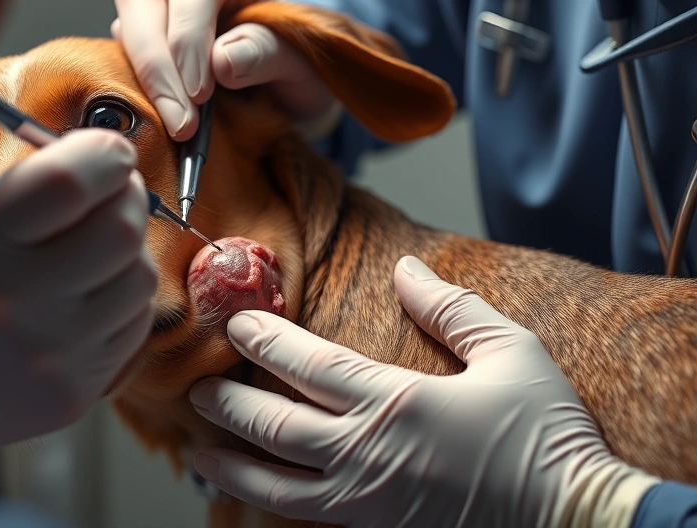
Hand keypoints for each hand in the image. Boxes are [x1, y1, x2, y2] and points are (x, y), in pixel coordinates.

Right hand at [0, 109, 156, 465]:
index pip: (71, 179)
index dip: (103, 153)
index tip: (102, 151)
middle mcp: (13, 298)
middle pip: (121, 224)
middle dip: (124, 194)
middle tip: (106, 193)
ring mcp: (48, 351)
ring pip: (139, 275)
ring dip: (127, 251)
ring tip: (92, 249)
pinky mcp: (74, 389)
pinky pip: (135, 325)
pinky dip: (124, 300)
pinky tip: (89, 295)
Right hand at [112, 0, 336, 139]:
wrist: (286, 90)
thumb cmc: (296, 65)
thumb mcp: (298, 62)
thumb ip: (266, 53)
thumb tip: (221, 61)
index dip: (190, 38)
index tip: (200, 92)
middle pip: (142, 0)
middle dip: (157, 64)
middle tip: (180, 121)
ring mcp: (156, 13)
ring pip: (125, 29)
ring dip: (143, 81)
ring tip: (175, 126)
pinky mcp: (140, 47)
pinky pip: (120, 61)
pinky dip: (137, 93)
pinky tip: (161, 121)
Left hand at [188, 256, 658, 526]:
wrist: (574, 518)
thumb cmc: (546, 434)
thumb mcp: (511, 352)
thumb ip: (451, 308)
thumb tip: (406, 270)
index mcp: (398, 402)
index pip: (309, 365)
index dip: (265, 340)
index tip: (235, 323)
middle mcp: (370, 453)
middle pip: (275, 426)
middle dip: (228, 404)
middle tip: (197, 387)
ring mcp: (369, 500)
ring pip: (278, 486)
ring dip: (232, 466)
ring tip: (200, 450)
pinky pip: (309, 518)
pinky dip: (271, 504)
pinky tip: (257, 492)